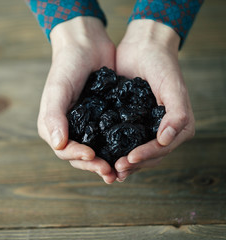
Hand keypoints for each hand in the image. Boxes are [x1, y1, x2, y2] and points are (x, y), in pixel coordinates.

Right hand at [37, 17, 117, 183]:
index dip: (78, 157)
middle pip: (80, 156)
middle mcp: (68, 129)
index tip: (93, 156)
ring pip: (95, 151)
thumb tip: (58, 145)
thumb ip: (53, 116)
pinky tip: (129, 152)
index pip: (64, 151)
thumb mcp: (58, 89)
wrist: (86, 45)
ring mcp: (86, 125)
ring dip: (107, 162)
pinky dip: (116, 148)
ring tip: (120, 170)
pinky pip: (108, 138)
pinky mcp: (102, 119)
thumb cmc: (67, 65)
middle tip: (111, 172)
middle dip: (95, 166)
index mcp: (53, 126)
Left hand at [114, 20, 194, 180]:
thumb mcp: (172, 85)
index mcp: (177, 126)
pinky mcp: (129, 121)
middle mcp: (162, 130)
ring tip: (107, 170)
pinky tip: (101, 154)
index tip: (128, 160)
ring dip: (122, 162)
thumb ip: (176, 113)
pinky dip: (113, 149)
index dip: (146, 156)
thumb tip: (166, 139)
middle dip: (132, 165)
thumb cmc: (161, 64)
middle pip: (148, 155)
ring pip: (134, 151)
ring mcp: (145, 126)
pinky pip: (122, 139)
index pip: (161, 148)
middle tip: (114, 170)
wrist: (144, 46)